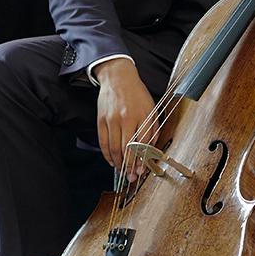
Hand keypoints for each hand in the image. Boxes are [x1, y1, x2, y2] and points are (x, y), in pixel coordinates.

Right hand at [94, 58, 157, 180]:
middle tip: (132, 177)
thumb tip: (152, 148)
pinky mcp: (101, 120)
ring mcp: (111, 120)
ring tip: (123, 172)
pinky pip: (103, 143)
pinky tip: (112, 161)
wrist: (118, 77)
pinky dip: (107, 155)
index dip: (142, 160)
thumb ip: (153, 128)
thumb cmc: (137, 94)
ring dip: (118, 164)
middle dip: (130, 167)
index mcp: (142, 115)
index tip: (142, 170)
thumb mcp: (151, 108)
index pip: (142, 143)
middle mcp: (126, 118)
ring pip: (114, 149)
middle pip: (127, 149)